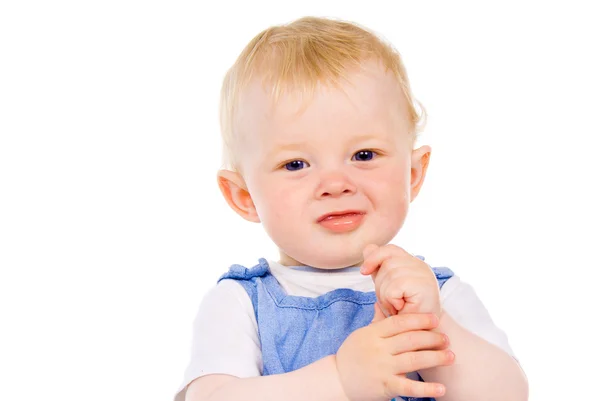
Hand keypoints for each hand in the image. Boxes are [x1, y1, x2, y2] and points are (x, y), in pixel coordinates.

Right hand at [335, 304, 453, 400]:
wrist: (336, 380)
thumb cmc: (352, 355)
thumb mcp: (362, 335)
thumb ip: (377, 322)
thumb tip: (382, 302)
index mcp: (373, 333)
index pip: (399, 323)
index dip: (419, 320)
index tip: (435, 319)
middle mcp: (378, 349)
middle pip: (410, 340)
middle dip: (432, 338)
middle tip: (446, 339)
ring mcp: (382, 368)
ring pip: (413, 360)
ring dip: (436, 358)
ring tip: (451, 356)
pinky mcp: (385, 386)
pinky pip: (409, 387)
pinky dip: (426, 388)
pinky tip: (442, 388)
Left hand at [361, 244, 441, 317]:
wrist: (421, 336)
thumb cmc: (404, 314)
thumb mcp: (386, 288)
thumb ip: (378, 268)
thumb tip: (367, 248)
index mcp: (412, 263)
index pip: (389, 249)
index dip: (374, 257)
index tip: (364, 272)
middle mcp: (420, 265)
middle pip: (386, 263)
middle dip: (380, 285)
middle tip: (391, 303)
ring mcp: (424, 274)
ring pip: (389, 275)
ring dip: (386, 296)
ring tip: (397, 307)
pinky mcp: (424, 285)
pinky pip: (394, 287)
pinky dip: (392, 300)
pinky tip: (401, 308)